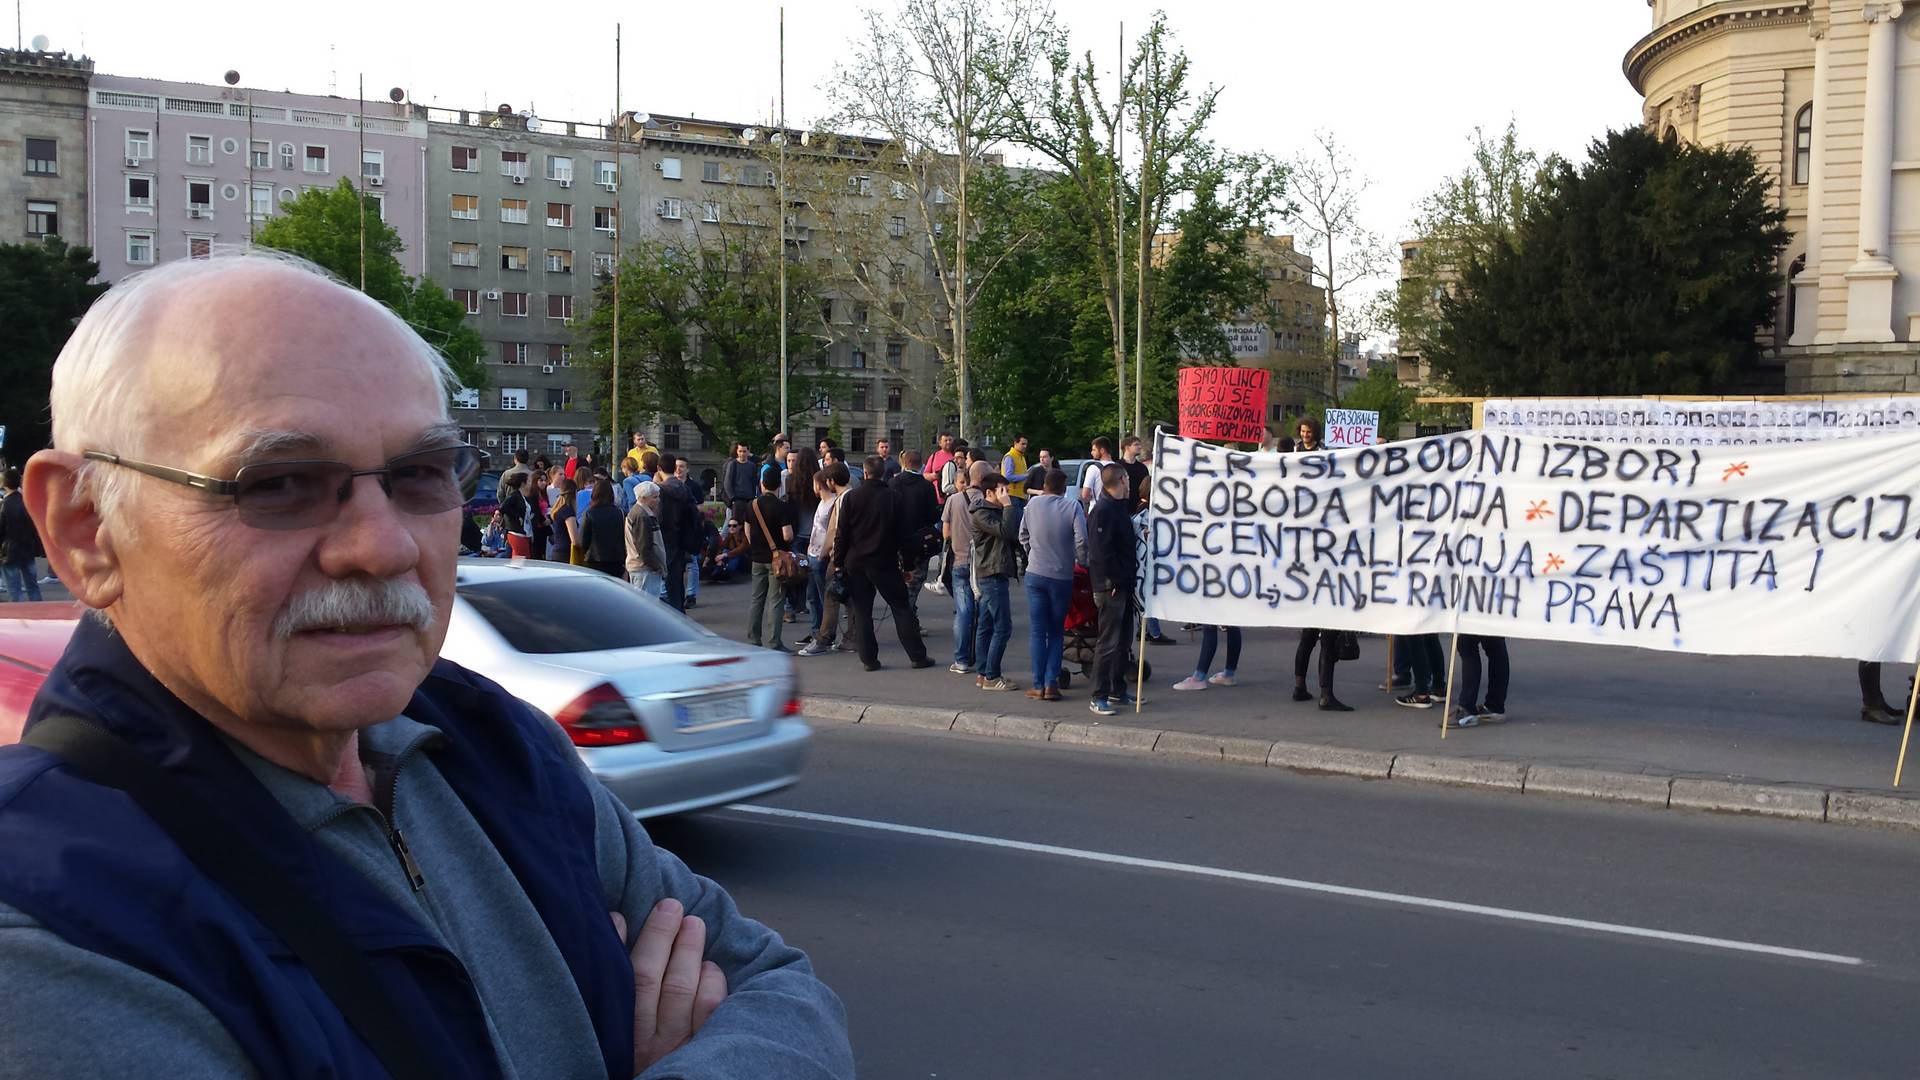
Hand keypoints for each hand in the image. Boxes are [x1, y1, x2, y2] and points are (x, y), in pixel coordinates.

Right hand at [612, 900, 727, 1073]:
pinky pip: (711, 1010)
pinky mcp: (705, 1049)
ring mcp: (677, 1045)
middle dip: (661, 936)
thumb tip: (617, 921)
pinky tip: (709, 968)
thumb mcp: (617, 1021)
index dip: (621, 944)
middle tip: (671, 906)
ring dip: (689, 952)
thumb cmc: (634, 1048)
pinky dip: (711, 983)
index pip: (622, 979)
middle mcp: (646, 1041)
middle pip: (652, 979)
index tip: (623, 915)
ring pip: (682, 990)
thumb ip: (615, 977)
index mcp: (620, 1030)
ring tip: (693, 924)